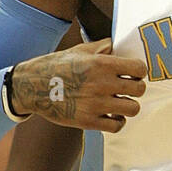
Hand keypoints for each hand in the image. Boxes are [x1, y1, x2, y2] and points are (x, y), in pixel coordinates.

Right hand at [11, 39, 146, 133]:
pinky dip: (118, 121)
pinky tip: (112, 115)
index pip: (139, 68)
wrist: (32, 86)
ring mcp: (95, 104)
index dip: (139, 71)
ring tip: (121, 102)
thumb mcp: (79, 50)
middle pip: (139, 89)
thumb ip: (102, 47)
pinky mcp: (88, 121)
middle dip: (136, 88)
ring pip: (133, 109)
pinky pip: (117, 125)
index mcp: (101, 64)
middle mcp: (101, 84)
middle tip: (128, 88)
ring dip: (129, 105)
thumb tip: (118, 44)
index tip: (133, 73)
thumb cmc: (56, 65)